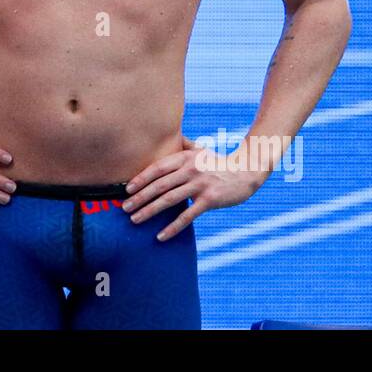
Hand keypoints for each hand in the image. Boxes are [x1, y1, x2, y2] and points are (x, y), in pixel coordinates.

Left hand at [122, 136, 264, 240]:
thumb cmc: (218, 162)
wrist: (246, 172)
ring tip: (135, 220)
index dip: (141, 178)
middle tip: (124, 208)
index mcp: (185, 158)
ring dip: (149, 211)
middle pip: (160, 185)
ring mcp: (200, 185)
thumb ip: (183, 145)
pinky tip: (160, 236)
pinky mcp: (209, 200)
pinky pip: (187, 216)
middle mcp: (190, 170)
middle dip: (140, 197)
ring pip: (169, 200)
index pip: (158, 168)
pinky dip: (172, 227)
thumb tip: (168, 136)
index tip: (127, 189)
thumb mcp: (200, 150)